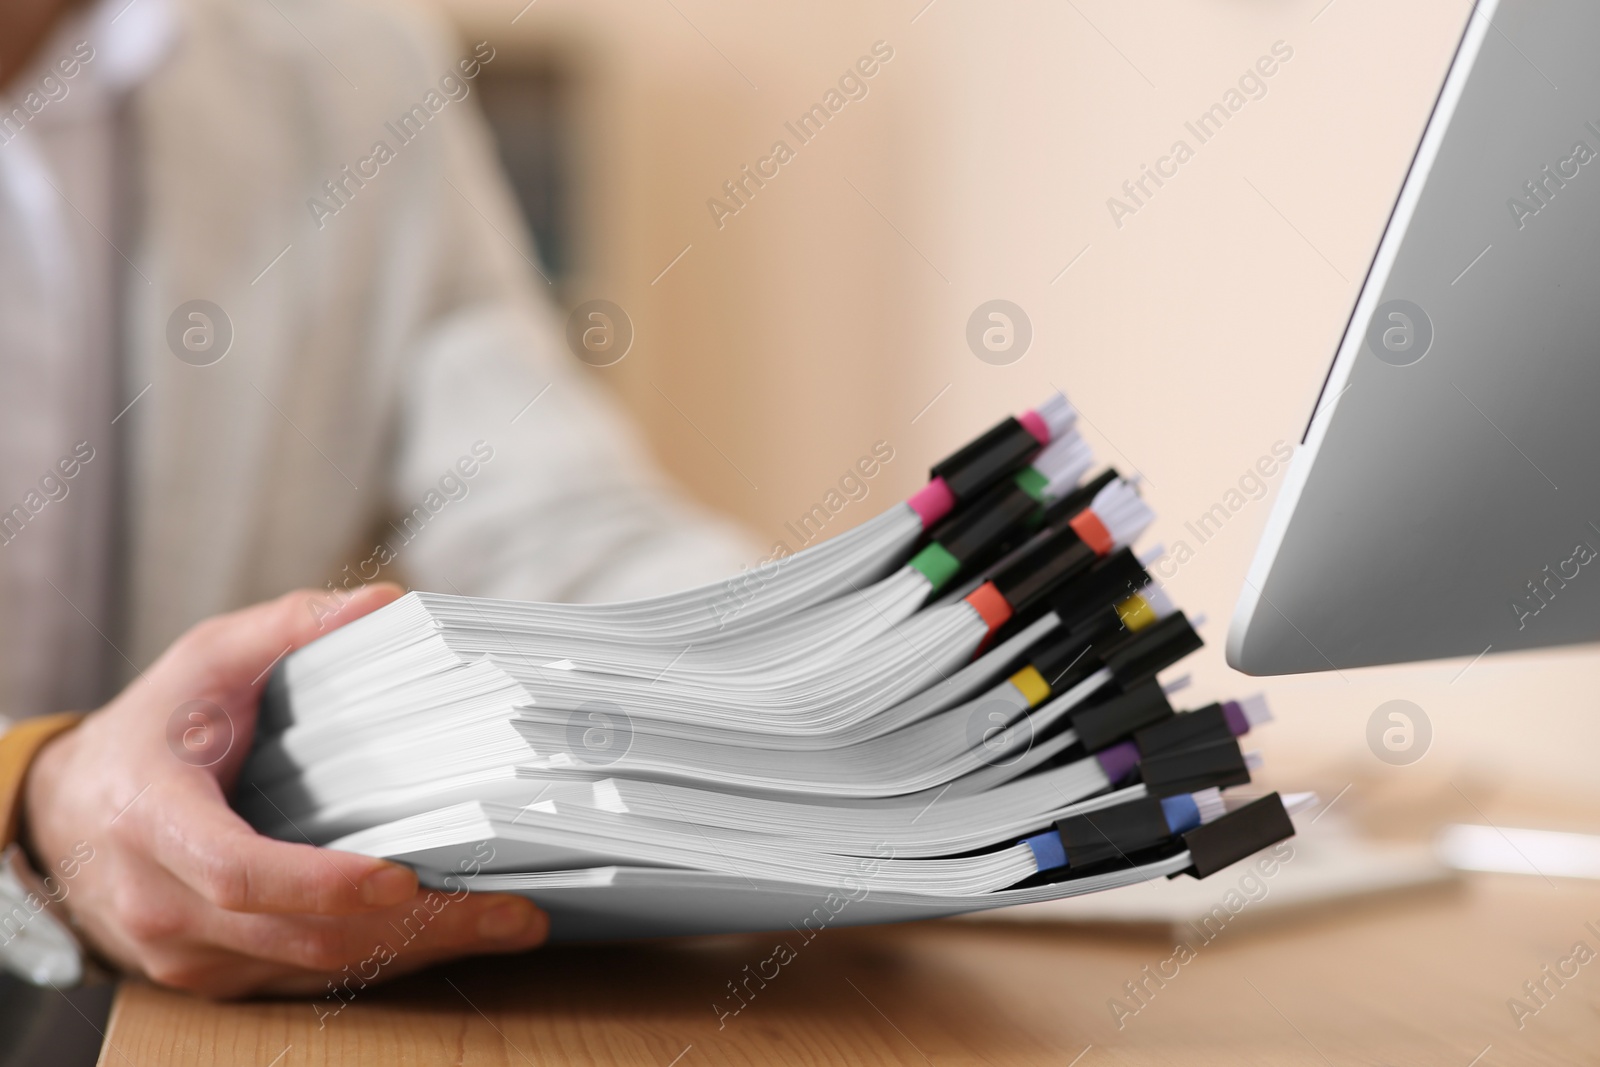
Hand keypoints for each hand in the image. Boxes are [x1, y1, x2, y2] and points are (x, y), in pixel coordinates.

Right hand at [21, 584, 548, 998]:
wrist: (71, 812)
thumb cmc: (154, 729)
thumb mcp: (207, 660)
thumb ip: (289, 627)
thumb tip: (383, 602)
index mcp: (153, 818)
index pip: (238, 870)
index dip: (321, 882)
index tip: (401, 877)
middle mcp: (164, 903)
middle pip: (300, 936)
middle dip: (414, 929)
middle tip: (509, 912)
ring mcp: (188, 953)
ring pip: (313, 969)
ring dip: (414, 953)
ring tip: (506, 924)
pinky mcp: (217, 976)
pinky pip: (307, 979)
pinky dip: (383, 960)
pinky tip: (453, 936)